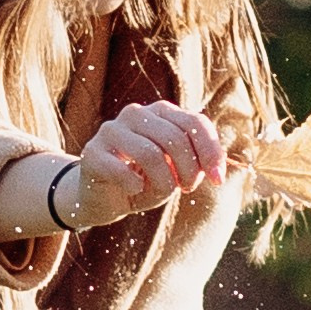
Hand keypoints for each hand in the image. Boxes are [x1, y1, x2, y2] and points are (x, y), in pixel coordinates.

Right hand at [62, 100, 229, 229]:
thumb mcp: (177, 172)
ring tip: (161, 192)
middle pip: (175, 138)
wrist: (104, 197)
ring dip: (164, 182)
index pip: (194, 122)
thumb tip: (215, 169)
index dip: (211, 151)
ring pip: (151, 154)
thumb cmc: (144, 180)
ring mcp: (111, 130)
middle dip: (188, 170)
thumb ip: (196, 163)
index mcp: (160, 112)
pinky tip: (134, 189)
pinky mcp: (93, 153)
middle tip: (185, 188)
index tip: (217, 179)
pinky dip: (134, 186)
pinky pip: (121, 171)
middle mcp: (136, 114)